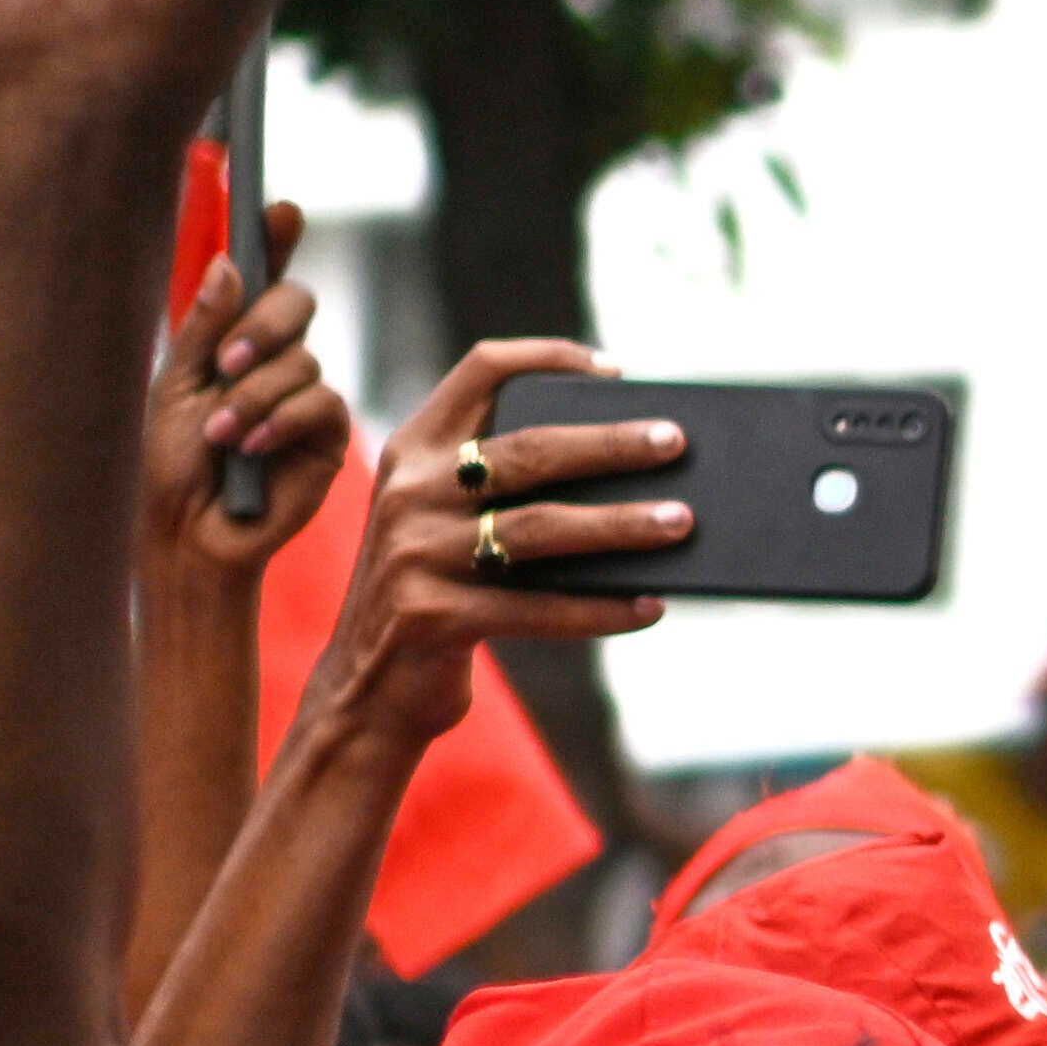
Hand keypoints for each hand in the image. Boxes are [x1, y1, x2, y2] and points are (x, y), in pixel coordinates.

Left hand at [142, 200, 343, 587]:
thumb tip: (229, 265)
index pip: (262, 275)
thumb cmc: (172, 463)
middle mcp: (275, 356)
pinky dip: (281, 418)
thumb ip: (202, 328)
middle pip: (297, 302)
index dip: (277, 238)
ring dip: (256, 394)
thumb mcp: (175, 386)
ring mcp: (305, 391)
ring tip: (221, 434)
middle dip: (264, 326)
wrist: (191, 531)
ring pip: (304, 358)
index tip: (280, 207)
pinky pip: (320, 400)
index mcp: (232, 337)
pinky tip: (251, 447)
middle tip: (226, 362)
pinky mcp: (325, 431)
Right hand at [308, 338, 684, 754]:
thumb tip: (629, 468)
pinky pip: (538, 608)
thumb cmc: (434, 590)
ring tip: (681, 521)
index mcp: (413, 451)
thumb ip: (501, 486)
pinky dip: (601, 608)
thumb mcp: (442, 521)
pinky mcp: (432, 617)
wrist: (365, 688)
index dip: (548, 357)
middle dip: (611, 444)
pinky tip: (649, 605)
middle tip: (675, 442)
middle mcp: (409, 492)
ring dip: (621, 524)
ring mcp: (416, 554)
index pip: (481, 372)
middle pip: (530, 450)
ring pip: (540, 528)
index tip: (614, 369)